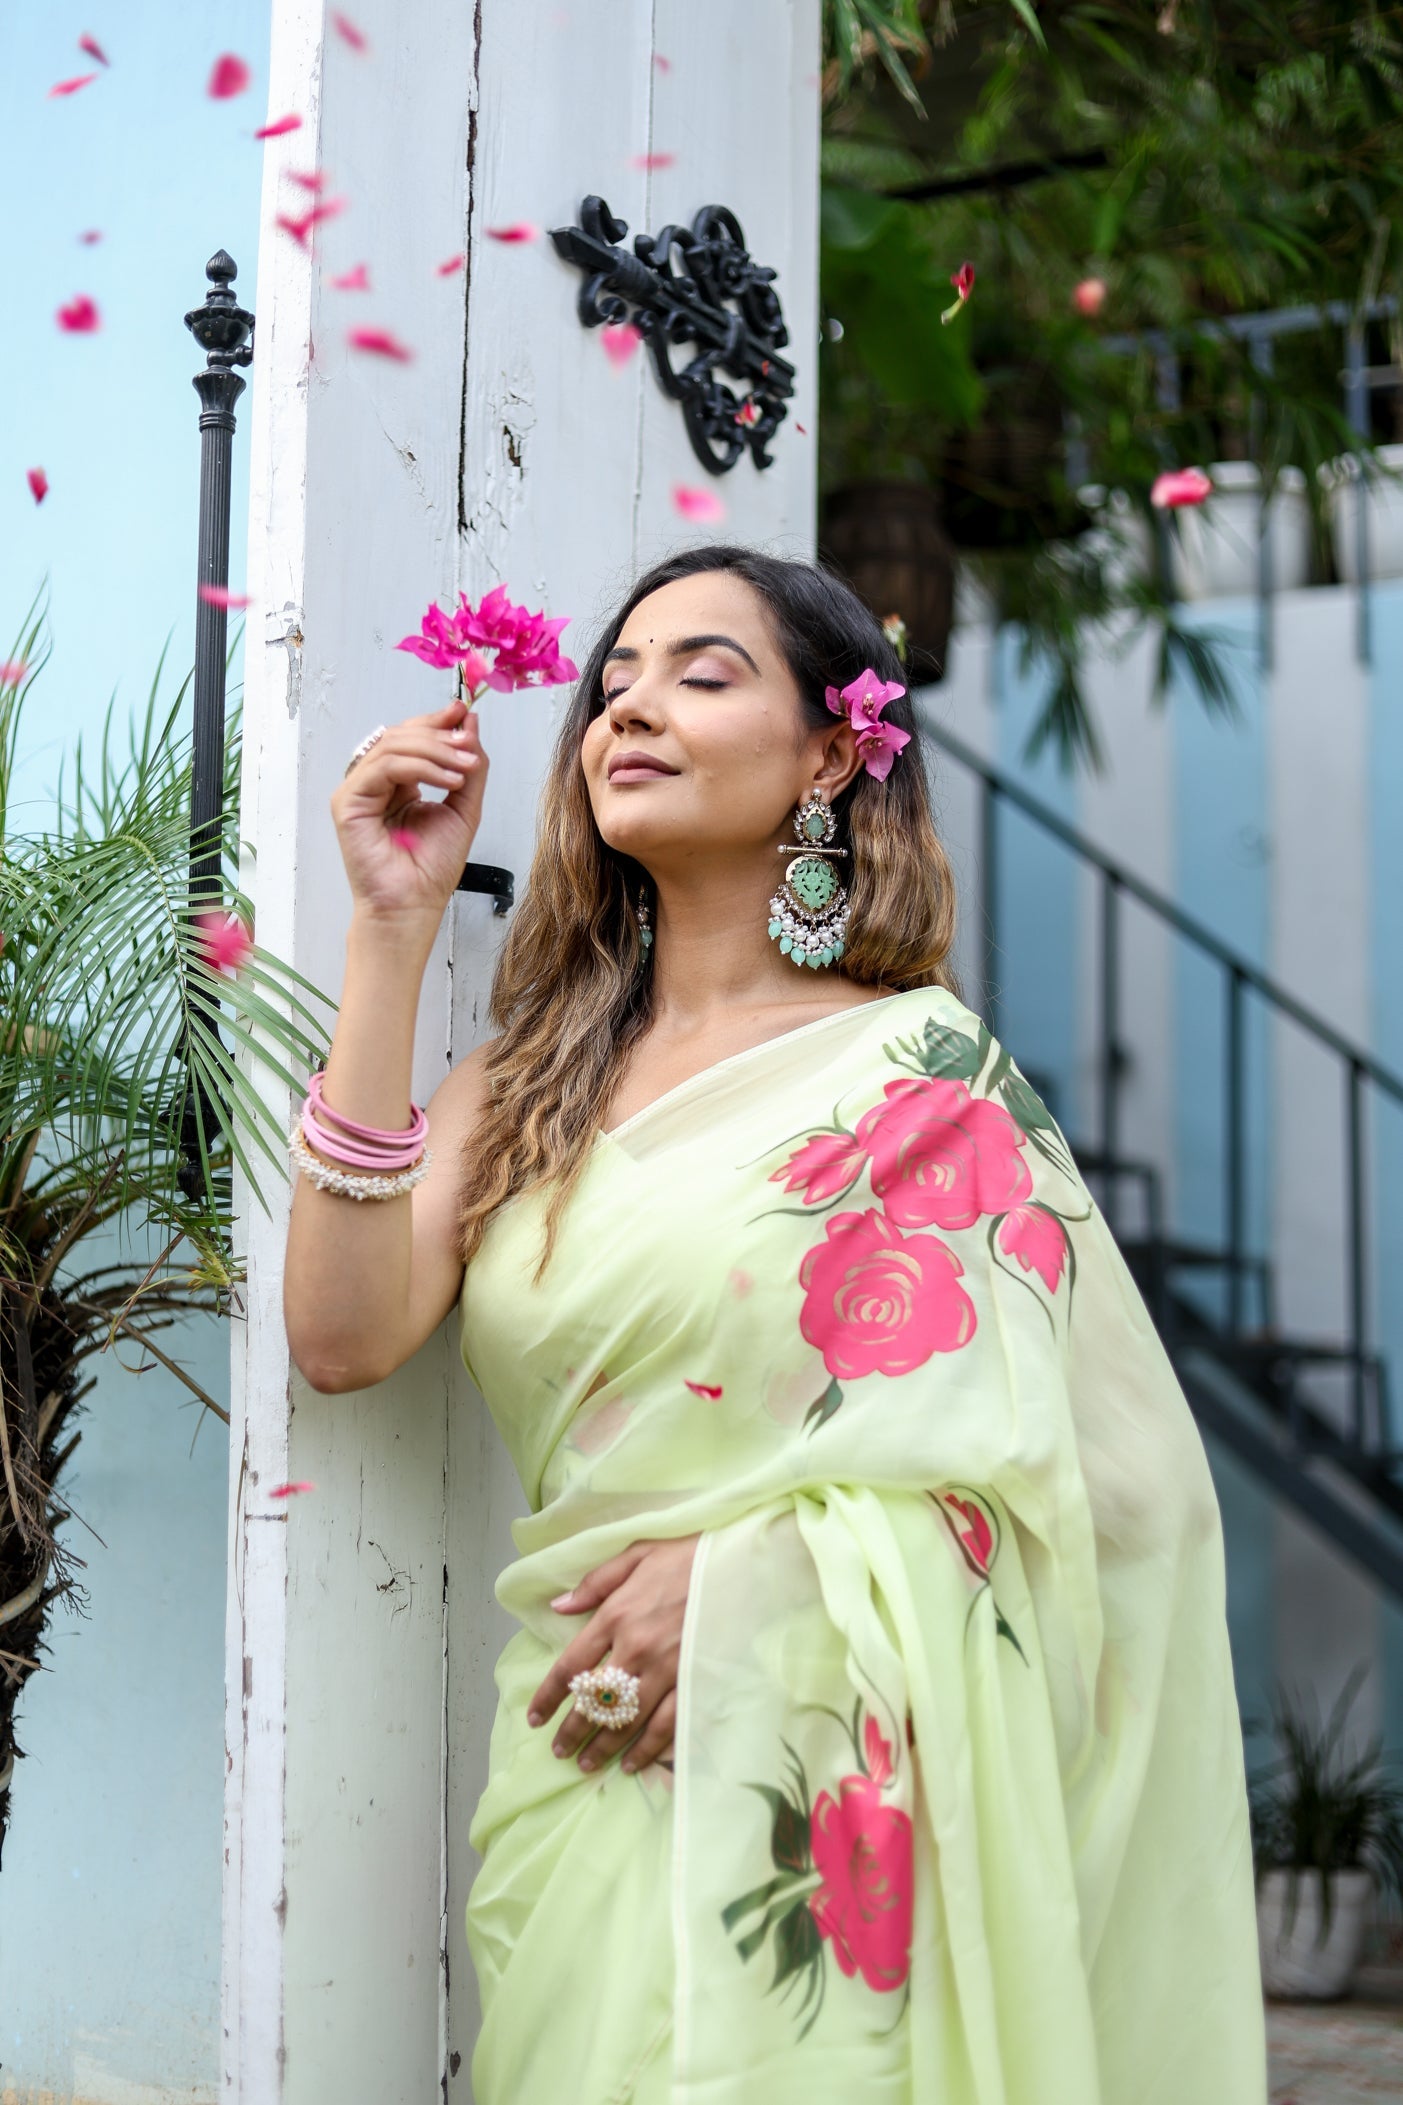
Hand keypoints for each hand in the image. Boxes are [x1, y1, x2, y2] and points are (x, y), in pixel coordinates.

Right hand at [330, 696, 487, 923]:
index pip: (413, 738)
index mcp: (399, 782)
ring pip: (392, 746)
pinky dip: (419, 767)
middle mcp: (376, 782)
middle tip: (469, 744)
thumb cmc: (431, 869)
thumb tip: (469, 720)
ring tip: (465, 767)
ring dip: (435, 751)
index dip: (437, 721)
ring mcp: (358, 790)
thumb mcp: (464, 807)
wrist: (414, 905)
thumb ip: (470, 766)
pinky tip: (447, 780)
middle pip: (401, 735)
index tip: (464, 711)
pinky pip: (382, 767)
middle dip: (440, 735)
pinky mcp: (347, 802)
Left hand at [527, 1536, 700, 1775]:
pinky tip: (631, 1764)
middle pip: (594, 1702)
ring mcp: (667, 1670)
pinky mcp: (694, 1683)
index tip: (535, 1718)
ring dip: (602, 1747)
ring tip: (585, 1765)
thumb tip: (558, 1607)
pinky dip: (646, 1750)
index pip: (570, 1666)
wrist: (742, 1562)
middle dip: (572, 1732)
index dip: (548, 1696)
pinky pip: (665, 1727)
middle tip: (558, 1751)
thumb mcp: (636, 1554)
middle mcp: (636, 1648)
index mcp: (617, 1615)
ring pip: (626, 1721)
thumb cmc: (688, 1555)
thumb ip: (595, 1583)